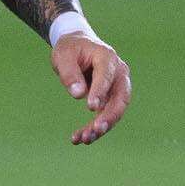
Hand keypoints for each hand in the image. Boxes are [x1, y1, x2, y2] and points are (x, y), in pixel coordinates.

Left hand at [50, 28, 129, 145]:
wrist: (78, 46)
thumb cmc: (70, 50)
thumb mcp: (63, 56)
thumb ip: (70, 74)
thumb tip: (78, 95)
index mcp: (107, 57)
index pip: (106, 76)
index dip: (100, 91)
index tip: (91, 108)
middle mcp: (118, 72)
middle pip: (121, 97)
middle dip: (110, 116)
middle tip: (96, 130)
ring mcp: (117, 86)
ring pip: (116, 110)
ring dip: (102, 126)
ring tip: (85, 139)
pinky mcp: (111, 98)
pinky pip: (106, 115)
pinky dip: (95, 128)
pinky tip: (79, 138)